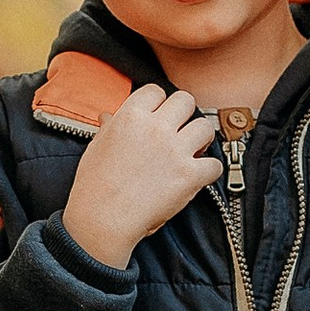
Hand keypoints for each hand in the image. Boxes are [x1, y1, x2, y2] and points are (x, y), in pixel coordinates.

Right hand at [62, 86, 221, 271]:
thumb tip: (109, 117)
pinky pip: (215, 164)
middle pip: (186, 100)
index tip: (158, 116)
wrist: (102, 219)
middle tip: (180, 131)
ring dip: (201, 138)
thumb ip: (110, 128)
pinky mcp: (189, 175)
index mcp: (131, 116)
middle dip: (184, 115)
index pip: (156, 91)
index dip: (159, 103)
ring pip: (205, 127)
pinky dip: (209, 171)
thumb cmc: (94, 186)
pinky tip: (197, 175)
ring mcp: (175, 150)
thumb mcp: (96, 148)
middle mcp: (155, 128)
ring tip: (193, 150)